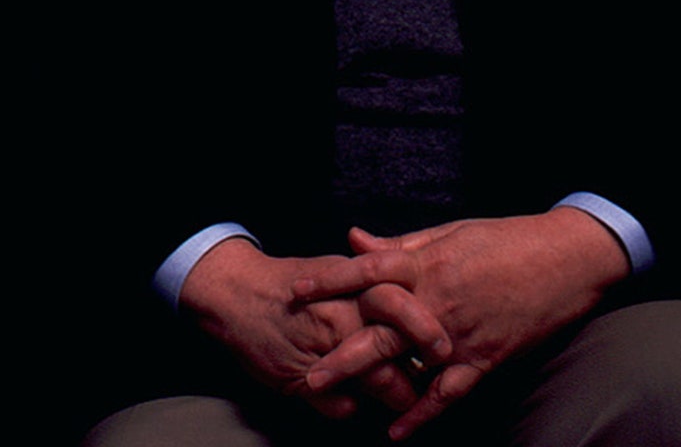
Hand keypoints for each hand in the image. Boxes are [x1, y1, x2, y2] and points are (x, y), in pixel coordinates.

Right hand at [180, 238, 450, 419]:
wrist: (235, 293)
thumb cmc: (289, 280)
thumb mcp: (334, 272)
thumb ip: (370, 284)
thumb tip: (409, 296)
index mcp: (352, 288)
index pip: (403, 306)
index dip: (428, 328)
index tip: (445, 344)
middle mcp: (342, 319)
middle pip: (394, 350)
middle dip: (420, 369)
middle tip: (434, 377)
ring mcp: (323, 352)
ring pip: (374, 382)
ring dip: (394, 394)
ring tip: (407, 400)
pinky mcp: (304, 381)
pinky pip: (341, 406)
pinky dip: (350, 407)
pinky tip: (355, 403)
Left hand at [294, 209, 630, 438]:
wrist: (565, 260)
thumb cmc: (504, 240)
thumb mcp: (448, 234)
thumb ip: (399, 245)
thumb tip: (353, 239)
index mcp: (426, 264)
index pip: (367, 271)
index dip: (330, 280)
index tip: (297, 290)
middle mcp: (438, 301)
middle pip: (380, 330)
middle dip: (342, 353)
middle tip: (309, 373)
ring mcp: (461, 333)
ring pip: (409, 364)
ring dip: (373, 385)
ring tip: (339, 401)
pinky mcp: (485, 357)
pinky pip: (450, 391)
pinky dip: (424, 412)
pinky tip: (398, 430)